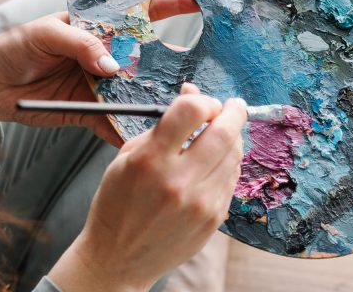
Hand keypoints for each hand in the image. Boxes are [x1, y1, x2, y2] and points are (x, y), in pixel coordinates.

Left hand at [0, 0, 199, 145]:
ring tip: (175, 111)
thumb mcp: (45, 35)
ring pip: (134, 92)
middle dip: (169, 65)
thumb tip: (111, 67)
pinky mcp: (88, 110)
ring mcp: (100, 84)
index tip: (194, 2)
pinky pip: (111, 121)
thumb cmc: (14, 47)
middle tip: (192, 75)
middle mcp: (105, 55)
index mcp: (98, 28)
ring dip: (151, 100)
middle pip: (145, 58)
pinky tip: (142, 137)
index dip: (166, 6)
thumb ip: (81, 45)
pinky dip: (124, 130)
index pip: (137, 14)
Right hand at [48, 84, 246, 291]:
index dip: (203, 100)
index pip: (191, 111)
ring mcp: (200, 203)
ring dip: (232, 138)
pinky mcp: (213, 219)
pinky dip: (228, 164)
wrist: (118, 259)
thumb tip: (193, 93)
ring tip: (221, 135)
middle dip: (234, 112)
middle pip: (224, 132)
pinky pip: (232, 179)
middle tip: (233, 106)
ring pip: (234, 155)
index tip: (204, 103)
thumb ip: (164, 123)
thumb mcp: (127, 156)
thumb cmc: (118, 203)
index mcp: (151, 160)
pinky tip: (215, 163)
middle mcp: (179, 181)